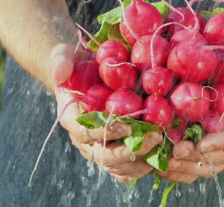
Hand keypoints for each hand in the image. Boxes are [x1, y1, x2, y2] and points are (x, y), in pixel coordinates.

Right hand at [51, 43, 161, 182]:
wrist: (86, 76)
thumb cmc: (77, 65)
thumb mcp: (64, 56)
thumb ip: (61, 61)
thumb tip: (60, 73)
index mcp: (72, 120)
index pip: (85, 134)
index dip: (105, 132)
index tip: (126, 125)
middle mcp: (85, 140)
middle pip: (105, 156)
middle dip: (129, 151)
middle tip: (154, 137)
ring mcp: (101, 147)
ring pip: (118, 167)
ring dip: (140, 162)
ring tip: (162, 148)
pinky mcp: (116, 149)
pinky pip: (128, 168)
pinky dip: (143, 166)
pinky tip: (162, 156)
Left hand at [157, 56, 223, 182]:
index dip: (222, 142)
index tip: (202, 144)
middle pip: (220, 156)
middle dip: (197, 156)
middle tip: (176, 151)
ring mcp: (219, 145)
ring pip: (205, 165)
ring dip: (185, 166)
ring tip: (164, 160)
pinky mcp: (202, 147)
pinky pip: (192, 166)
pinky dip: (177, 169)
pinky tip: (160, 164)